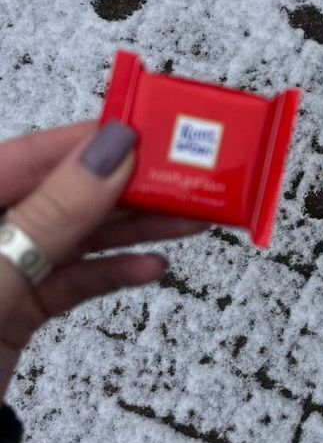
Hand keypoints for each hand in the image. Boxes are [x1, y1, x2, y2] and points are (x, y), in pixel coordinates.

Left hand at [0, 120, 206, 400]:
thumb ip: (52, 214)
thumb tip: (107, 154)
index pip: (28, 156)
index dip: (88, 141)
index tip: (144, 133)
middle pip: (61, 193)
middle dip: (124, 187)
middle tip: (181, 178)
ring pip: (75, 236)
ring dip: (132, 229)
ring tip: (185, 219)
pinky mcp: (16, 308)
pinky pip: (73, 280)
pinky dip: (113, 274)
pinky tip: (151, 267)